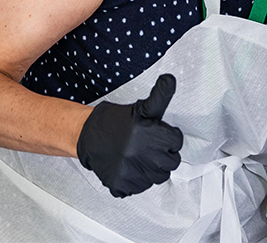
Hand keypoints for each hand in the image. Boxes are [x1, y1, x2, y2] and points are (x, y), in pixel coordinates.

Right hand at [77, 74, 183, 197]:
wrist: (89, 135)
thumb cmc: (119, 122)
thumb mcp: (143, 107)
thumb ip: (161, 96)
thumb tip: (170, 79)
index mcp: (151, 134)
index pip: (177, 142)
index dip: (169, 138)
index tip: (158, 135)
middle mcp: (142, 154)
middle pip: (171, 163)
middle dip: (163, 155)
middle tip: (149, 147)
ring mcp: (132, 171)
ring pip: (157, 178)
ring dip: (151, 169)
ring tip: (139, 156)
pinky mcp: (121, 183)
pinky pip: (139, 188)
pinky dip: (135, 180)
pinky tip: (129, 167)